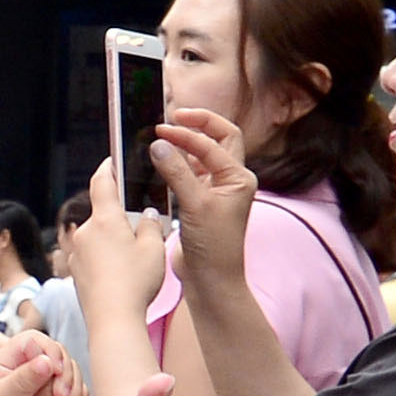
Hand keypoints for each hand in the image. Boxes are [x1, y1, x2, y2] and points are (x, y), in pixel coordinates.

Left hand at [0, 333, 86, 395]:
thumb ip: (25, 378)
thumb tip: (46, 360)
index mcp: (5, 359)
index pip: (34, 340)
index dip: (50, 351)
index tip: (55, 371)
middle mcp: (23, 366)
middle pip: (56, 354)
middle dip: (65, 374)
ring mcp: (38, 382)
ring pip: (66, 372)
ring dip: (74, 388)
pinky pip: (71, 389)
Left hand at [73, 155, 170, 323]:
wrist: (112, 319)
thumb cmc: (136, 282)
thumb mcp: (154, 249)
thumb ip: (151, 226)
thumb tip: (147, 216)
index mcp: (104, 220)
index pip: (102, 183)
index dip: (107, 168)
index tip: (111, 160)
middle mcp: (84, 232)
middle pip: (102, 214)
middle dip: (119, 218)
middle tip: (140, 227)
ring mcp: (76, 252)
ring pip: (98, 237)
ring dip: (113, 241)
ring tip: (135, 258)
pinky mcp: (75, 271)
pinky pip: (92, 256)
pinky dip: (105, 258)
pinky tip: (121, 274)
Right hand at [151, 109, 255, 288]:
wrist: (212, 278)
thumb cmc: (213, 245)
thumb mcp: (194, 205)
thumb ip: (176, 172)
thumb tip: (157, 145)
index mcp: (238, 178)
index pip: (214, 143)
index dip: (187, 134)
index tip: (160, 130)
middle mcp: (231, 180)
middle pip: (219, 139)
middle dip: (198, 125)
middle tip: (172, 117)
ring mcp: (216, 190)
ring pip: (203, 155)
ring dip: (185, 144)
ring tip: (161, 137)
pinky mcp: (201, 200)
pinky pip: (190, 172)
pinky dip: (176, 162)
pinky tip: (159, 162)